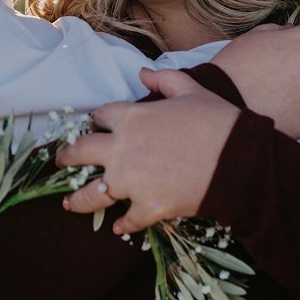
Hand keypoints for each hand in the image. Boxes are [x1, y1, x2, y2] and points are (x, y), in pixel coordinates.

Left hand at [57, 68, 238, 234]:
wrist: (239, 160)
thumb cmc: (217, 120)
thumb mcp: (190, 89)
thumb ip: (163, 79)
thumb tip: (142, 72)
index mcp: (131, 118)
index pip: (100, 116)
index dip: (95, 120)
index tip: (92, 126)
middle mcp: (122, 149)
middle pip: (81, 152)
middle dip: (66, 156)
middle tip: (59, 160)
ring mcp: (132, 182)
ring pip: (92, 194)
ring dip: (78, 200)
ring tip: (68, 203)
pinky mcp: (148, 207)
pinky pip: (127, 220)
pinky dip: (122, 224)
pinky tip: (118, 227)